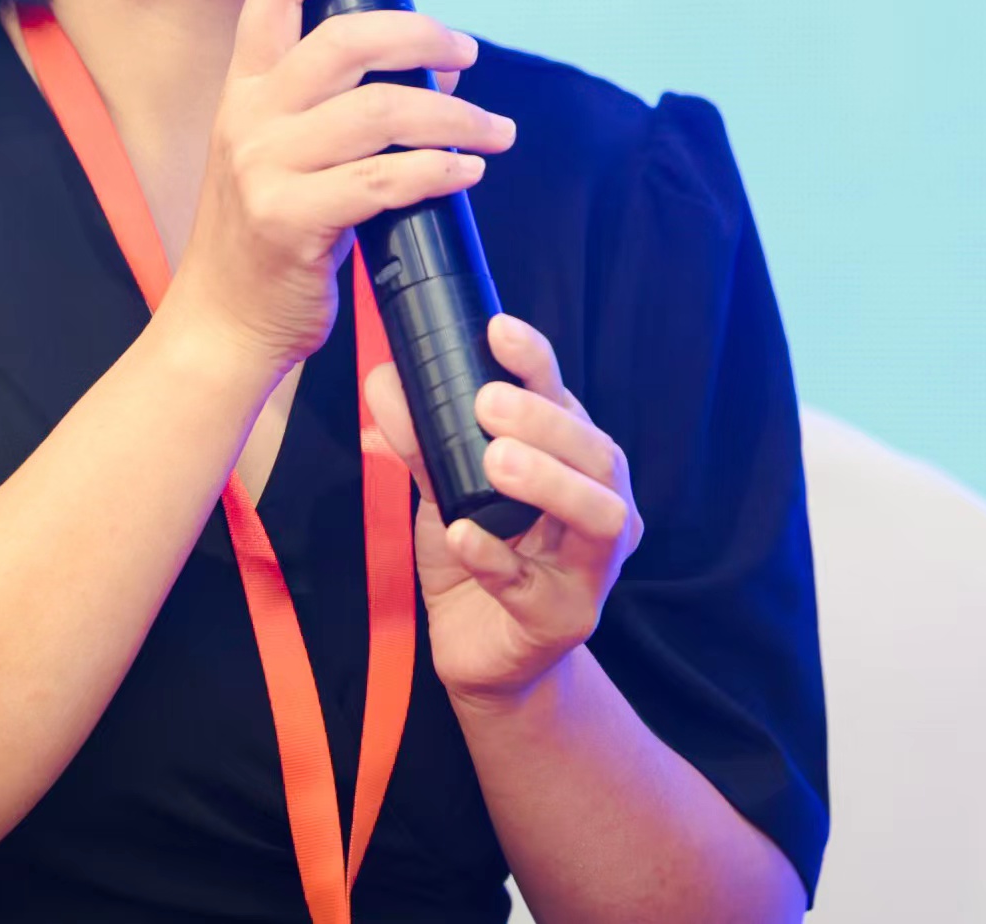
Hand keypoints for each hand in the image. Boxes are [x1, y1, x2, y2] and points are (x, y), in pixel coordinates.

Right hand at [163, 0, 515, 376]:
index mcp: (242, 90)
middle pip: (344, 41)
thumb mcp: (280, 154)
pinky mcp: (291, 221)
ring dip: (455, 115)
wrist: (223, 321)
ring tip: (496, 131)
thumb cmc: (267, 235)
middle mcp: (248, 118)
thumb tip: (431, 62)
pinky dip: (438, 170)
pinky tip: (466, 173)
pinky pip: (384, 181)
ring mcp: (264, 169)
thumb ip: (335, 105)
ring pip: (378, 112)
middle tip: (470, 52)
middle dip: (421, 36)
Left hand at [363, 314, 641, 707]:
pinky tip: (461, 536)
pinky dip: (497, 559)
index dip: (537, 363)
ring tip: (496, 462)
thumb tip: (385, 378)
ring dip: (548, 483)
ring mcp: (591, 568)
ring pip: (599, 518)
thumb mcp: (446, 490)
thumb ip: (423, 439)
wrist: (482, 655)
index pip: (566, 401)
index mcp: (575, 463)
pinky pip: (534, 588)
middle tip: (488, 403)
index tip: (498, 331)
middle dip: (545, 423)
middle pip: (597, 455)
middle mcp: (600, 507)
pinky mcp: (564, 620)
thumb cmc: (479, 556)